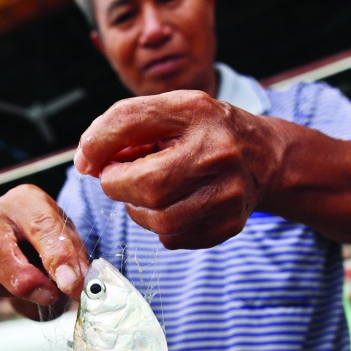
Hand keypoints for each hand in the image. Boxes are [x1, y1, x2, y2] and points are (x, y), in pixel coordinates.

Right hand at [0, 184, 88, 310]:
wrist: (22, 241)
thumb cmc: (46, 241)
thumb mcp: (70, 244)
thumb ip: (73, 262)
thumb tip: (73, 285)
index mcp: (25, 200)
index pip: (39, 225)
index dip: (56, 257)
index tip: (70, 283)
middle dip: (22, 281)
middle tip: (49, 294)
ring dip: (9, 293)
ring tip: (24, 280)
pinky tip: (1, 284)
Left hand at [74, 90, 281, 248]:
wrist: (264, 158)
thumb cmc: (204, 133)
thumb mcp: (170, 113)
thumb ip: (124, 129)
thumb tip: (87, 163)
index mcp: (195, 112)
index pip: (130, 120)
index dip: (97, 144)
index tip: (88, 159)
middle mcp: (217, 151)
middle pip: (146, 185)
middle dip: (118, 186)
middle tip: (119, 179)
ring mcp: (228, 193)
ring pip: (158, 220)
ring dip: (138, 210)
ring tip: (146, 193)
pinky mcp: (228, 224)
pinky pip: (172, 239)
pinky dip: (160, 226)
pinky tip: (171, 207)